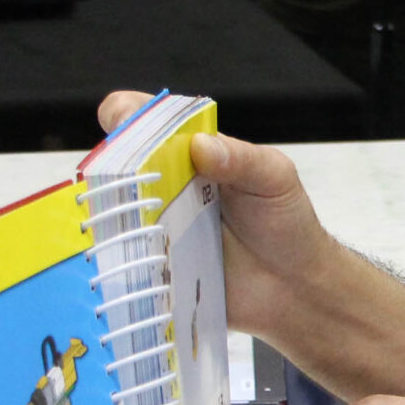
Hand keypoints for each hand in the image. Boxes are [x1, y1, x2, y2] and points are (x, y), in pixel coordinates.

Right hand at [96, 97, 327, 344]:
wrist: (294, 288)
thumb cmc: (286, 224)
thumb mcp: (274, 179)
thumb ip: (242, 159)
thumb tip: (200, 145)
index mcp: (191, 152)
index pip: (146, 121)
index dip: (128, 116)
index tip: (123, 121)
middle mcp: (165, 185)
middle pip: (118, 165)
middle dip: (111, 167)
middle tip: (129, 180)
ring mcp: (155, 226)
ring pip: (113, 211)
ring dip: (111, 213)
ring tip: (129, 221)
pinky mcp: (153, 265)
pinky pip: (124, 258)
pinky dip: (119, 257)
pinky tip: (127, 258)